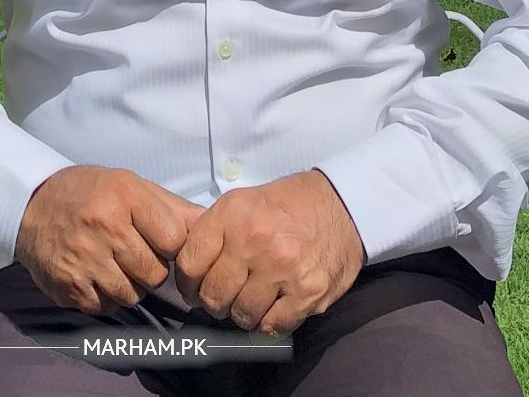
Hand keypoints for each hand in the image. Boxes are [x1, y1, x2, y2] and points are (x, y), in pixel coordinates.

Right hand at [16, 164, 204, 314]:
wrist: (31, 207)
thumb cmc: (90, 193)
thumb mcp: (129, 185)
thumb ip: (170, 207)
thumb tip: (208, 223)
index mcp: (124, 195)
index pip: (173, 239)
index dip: (172, 245)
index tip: (161, 242)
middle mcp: (105, 227)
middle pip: (155, 273)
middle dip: (151, 269)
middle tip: (134, 254)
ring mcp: (85, 260)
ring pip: (132, 295)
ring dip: (130, 286)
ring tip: (114, 265)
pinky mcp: (68, 287)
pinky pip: (106, 308)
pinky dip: (106, 298)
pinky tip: (96, 276)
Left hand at [174, 170, 363, 335]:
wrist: (342, 205)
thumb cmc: (288, 204)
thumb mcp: (244, 201)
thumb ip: (215, 231)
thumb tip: (185, 266)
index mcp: (233, 214)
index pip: (190, 264)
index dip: (187, 283)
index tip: (195, 287)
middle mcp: (254, 241)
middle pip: (214, 296)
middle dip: (215, 302)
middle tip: (225, 297)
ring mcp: (282, 269)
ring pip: (241, 315)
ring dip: (243, 313)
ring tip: (252, 299)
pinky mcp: (306, 293)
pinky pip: (271, 326)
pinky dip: (268, 323)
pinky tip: (273, 308)